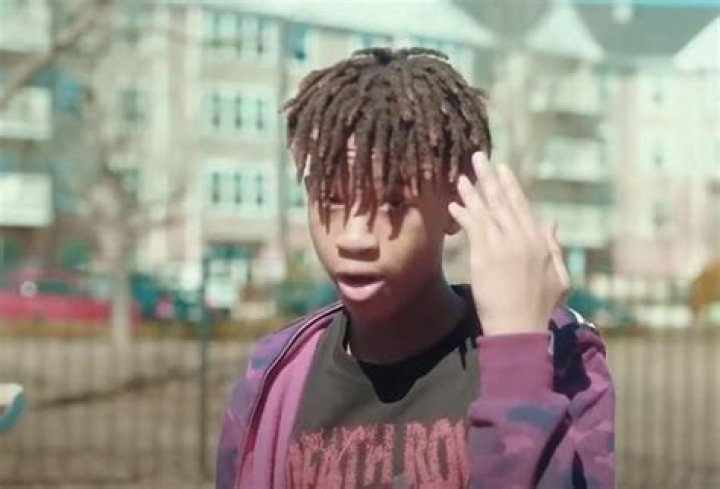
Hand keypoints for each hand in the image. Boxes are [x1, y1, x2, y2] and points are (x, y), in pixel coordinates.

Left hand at [448, 152, 570, 335]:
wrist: (519, 328)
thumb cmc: (540, 307)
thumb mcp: (559, 277)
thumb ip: (554, 247)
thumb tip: (553, 221)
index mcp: (540, 242)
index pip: (522, 206)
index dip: (510, 185)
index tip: (502, 168)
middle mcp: (521, 239)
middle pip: (502, 202)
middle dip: (490, 178)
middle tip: (478, 157)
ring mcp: (502, 247)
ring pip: (486, 212)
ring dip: (473, 192)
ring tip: (462, 175)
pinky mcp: (484, 258)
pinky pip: (472, 229)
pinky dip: (463, 214)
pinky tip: (454, 203)